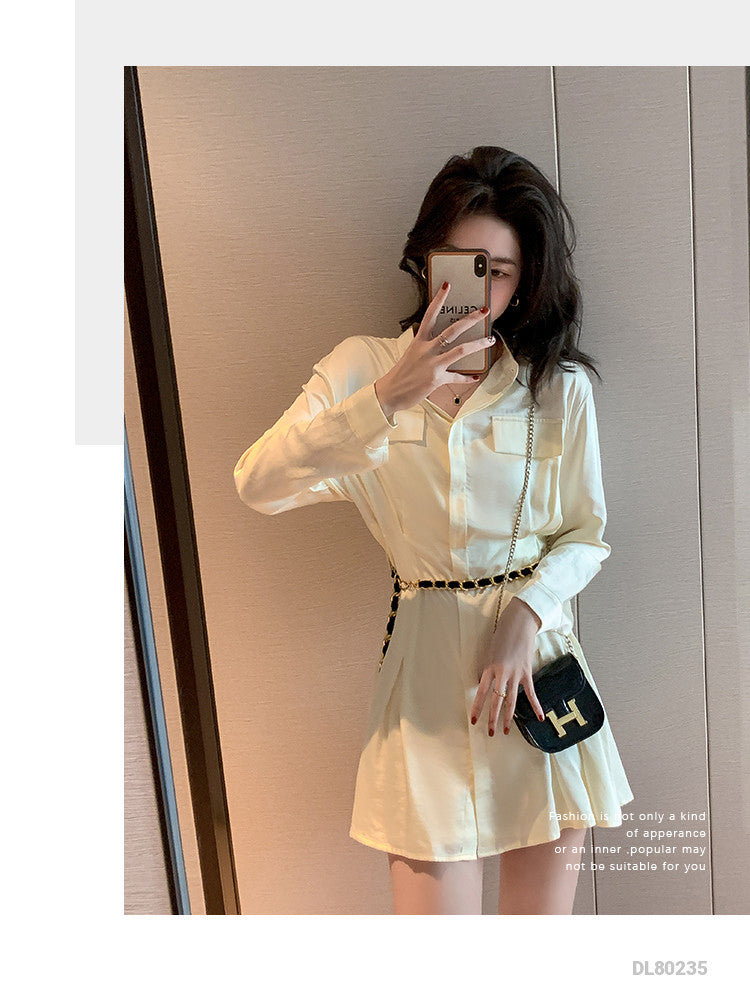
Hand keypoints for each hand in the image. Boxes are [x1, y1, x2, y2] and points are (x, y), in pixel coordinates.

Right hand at [374, 281, 495, 418]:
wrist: (390, 393)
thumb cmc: (401, 374)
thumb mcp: (412, 354)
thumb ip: (426, 347)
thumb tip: (442, 344)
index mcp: (419, 341)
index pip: (430, 314)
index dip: (439, 299)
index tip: (447, 285)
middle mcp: (426, 350)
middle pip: (453, 330)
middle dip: (471, 319)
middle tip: (484, 311)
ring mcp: (432, 364)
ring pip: (461, 350)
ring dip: (478, 344)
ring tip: (490, 340)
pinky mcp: (437, 379)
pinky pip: (457, 377)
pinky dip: (467, 377)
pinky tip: (475, 376)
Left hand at [470, 597, 544, 736]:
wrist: (519, 624)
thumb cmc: (502, 636)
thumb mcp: (490, 652)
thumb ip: (489, 670)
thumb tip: (488, 685)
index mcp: (489, 667)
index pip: (481, 693)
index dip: (477, 708)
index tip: (474, 721)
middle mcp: (501, 673)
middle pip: (496, 700)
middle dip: (493, 718)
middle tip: (490, 733)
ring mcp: (515, 673)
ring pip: (511, 700)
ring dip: (509, 717)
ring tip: (507, 731)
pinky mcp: (527, 672)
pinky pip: (530, 692)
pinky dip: (536, 706)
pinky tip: (540, 717)